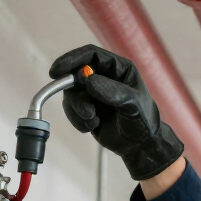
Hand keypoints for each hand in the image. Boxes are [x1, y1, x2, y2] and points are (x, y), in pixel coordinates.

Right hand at [49, 45, 183, 180]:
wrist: (140, 145)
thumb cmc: (143, 121)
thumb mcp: (133, 104)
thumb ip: (112, 91)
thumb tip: (88, 80)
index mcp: (118, 68)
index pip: (90, 55)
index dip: (72, 59)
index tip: (57, 70)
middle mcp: (103, 77)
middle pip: (75, 75)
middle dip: (76, 94)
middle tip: (86, 111)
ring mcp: (93, 93)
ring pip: (71, 94)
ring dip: (78, 110)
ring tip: (94, 121)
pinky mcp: (86, 108)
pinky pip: (71, 109)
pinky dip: (77, 120)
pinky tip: (94, 126)